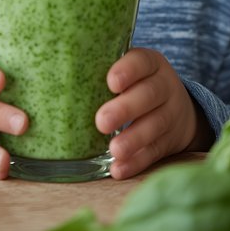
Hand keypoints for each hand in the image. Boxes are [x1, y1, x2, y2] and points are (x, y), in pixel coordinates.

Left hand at [95, 48, 212, 179]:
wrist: (178, 109)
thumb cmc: (136, 84)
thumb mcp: (130, 69)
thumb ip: (103, 67)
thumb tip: (51, 70)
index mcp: (151, 64)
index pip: (142, 61)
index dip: (128, 70)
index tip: (111, 82)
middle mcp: (165, 86)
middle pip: (149, 94)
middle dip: (125, 108)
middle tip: (101, 122)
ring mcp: (171, 114)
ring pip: (155, 125)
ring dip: (133, 139)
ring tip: (114, 150)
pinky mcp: (171, 141)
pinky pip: (155, 152)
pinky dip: (136, 162)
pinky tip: (118, 169)